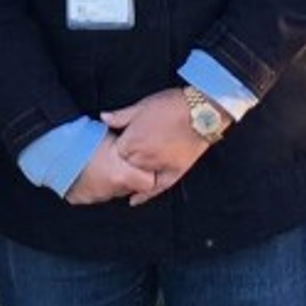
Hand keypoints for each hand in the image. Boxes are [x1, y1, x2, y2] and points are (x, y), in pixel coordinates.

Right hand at [64, 132, 155, 204]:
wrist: (55, 144)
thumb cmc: (82, 138)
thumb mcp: (114, 136)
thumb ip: (131, 146)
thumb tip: (140, 148)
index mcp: (122, 175)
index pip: (148, 183)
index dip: (145, 173)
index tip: (140, 165)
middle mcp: (111, 190)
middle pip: (130, 188)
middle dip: (127, 176)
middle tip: (117, 160)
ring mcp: (95, 196)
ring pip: (112, 192)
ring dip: (110, 180)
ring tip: (99, 163)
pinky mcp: (80, 198)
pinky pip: (93, 194)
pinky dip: (93, 185)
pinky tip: (88, 172)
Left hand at [101, 88, 211, 205]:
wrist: (201, 112)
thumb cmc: (171, 105)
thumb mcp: (142, 106)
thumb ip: (121, 116)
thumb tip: (103, 118)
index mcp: (131, 141)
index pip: (114, 152)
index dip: (118, 146)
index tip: (121, 141)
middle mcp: (142, 158)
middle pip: (125, 165)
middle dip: (126, 159)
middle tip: (130, 152)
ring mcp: (158, 167)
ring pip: (138, 177)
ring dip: (133, 174)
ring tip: (131, 170)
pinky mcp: (174, 173)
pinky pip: (155, 189)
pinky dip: (144, 196)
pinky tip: (133, 200)